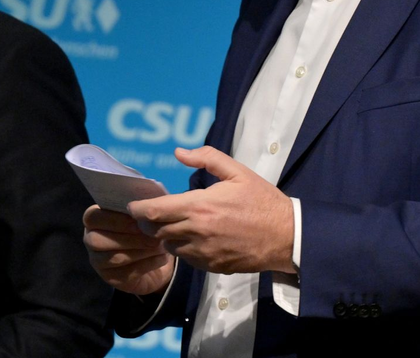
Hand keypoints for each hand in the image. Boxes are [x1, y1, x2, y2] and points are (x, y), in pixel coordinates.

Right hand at [83, 205, 174, 295]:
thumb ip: (139, 207)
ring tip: (160, 246)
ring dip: (140, 251)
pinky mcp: (110, 278)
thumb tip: (146, 204)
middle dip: (127, 237)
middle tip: (152, 236)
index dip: (114, 219)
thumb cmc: (144, 228)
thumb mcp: (142, 214)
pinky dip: (147, 264)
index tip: (138, 219)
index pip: (92, 217)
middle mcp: (90, 240)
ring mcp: (98, 261)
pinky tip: (161, 258)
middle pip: (97, 240)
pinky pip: (125, 273)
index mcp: (95, 219)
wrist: (154, 258)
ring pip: (113, 257)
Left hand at [127, 146, 294, 275]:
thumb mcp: (237, 172)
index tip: (133, 205)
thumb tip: (178, 152)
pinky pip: (186, 258)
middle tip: (151, 213)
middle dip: (148, 222)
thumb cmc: (261, 200)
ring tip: (174, 224)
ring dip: (166, 235)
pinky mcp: (211, 266)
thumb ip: (206, 158)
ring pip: (169, 245)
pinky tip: (193, 237)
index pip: (154, 211)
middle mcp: (196, 232)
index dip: (138, 209)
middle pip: (155, 230)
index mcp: (200, 206)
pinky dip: (183, 248)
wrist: (287, 236)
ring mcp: (203, 252)